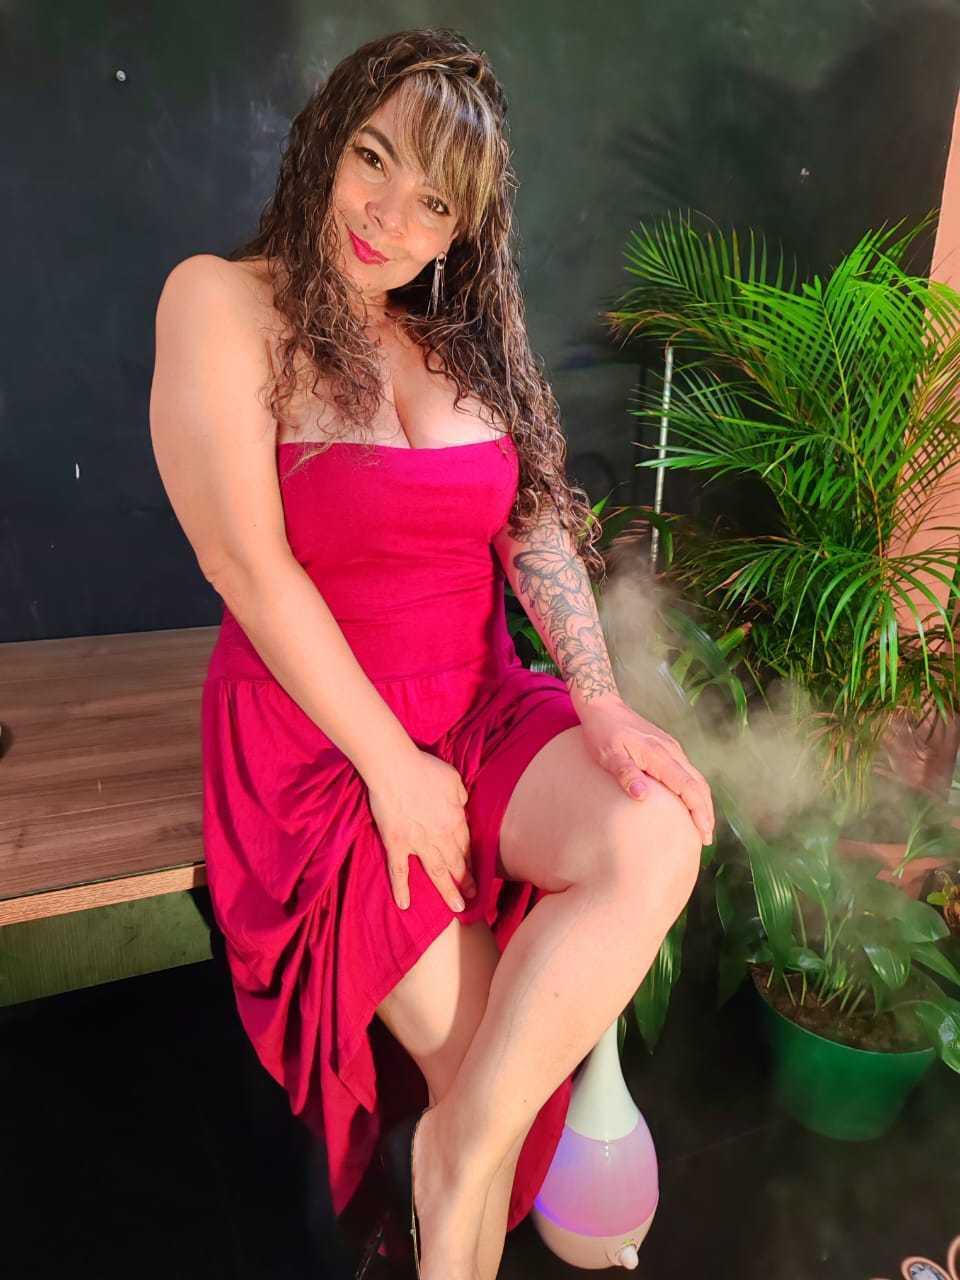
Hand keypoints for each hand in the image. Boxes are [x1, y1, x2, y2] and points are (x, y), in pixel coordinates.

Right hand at [366, 748, 477, 912]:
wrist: (394, 766)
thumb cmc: (424, 767)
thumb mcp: (453, 778)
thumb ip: (460, 796)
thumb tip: (462, 806)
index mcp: (455, 818)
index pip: (467, 845)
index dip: (472, 862)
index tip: (478, 875)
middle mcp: (441, 835)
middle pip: (456, 862)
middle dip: (466, 882)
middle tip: (472, 898)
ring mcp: (418, 842)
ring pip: (436, 872)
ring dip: (447, 891)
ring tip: (456, 908)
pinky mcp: (396, 843)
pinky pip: (399, 870)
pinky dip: (401, 888)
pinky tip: (404, 905)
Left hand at [578, 696, 714, 844]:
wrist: (603, 705)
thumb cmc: (603, 731)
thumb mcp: (608, 755)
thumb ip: (626, 773)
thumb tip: (642, 796)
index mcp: (659, 755)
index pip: (688, 787)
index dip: (699, 811)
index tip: (704, 833)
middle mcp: (671, 751)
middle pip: (699, 784)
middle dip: (706, 812)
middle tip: (706, 838)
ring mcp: (672, 748)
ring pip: (696, 777)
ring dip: (702, 801)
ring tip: (702, 825)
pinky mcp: (668, 747)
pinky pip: (688, 771)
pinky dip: (694, 790)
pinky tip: (689, 802)